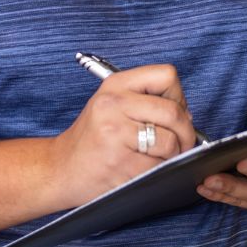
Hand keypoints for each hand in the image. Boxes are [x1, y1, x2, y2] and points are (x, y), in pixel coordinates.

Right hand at [47, 64, 196, 207]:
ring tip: (160, 157)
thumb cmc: (91, 139)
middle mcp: (114, 103)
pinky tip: (144, 169)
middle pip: (173, 111)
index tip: (176, 112)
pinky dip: (159, 171)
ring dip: (173, 154)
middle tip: (182, 142)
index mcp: (116, 84)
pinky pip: (157, 166)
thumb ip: (146, 101)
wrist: (58, 169)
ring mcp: (115, 132)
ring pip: (169, 141)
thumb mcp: (112, 105)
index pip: (167, 76)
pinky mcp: (118, 161)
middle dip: (185, 132)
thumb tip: (187, 115)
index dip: (179, 96)